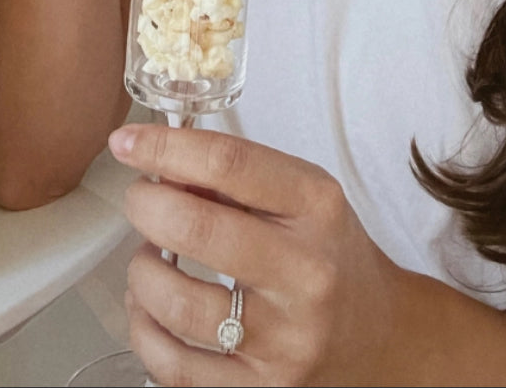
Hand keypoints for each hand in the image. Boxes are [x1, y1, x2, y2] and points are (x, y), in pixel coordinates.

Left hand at [109, 123, 403, 386]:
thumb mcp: (301, 198)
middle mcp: (305, 273)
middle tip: (140, 200)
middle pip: (197, 228)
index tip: (128, 142)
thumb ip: (234, 179)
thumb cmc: (327, 256)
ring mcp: (284, 339)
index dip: (166, 148)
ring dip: (142, 271)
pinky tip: (151, 308)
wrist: (377, 336)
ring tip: (150, 258)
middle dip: (146, 205)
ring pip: (176, 302)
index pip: (230, 163)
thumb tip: (159, 164)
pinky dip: (145, 329)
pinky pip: (174, 365)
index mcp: (316, 208)